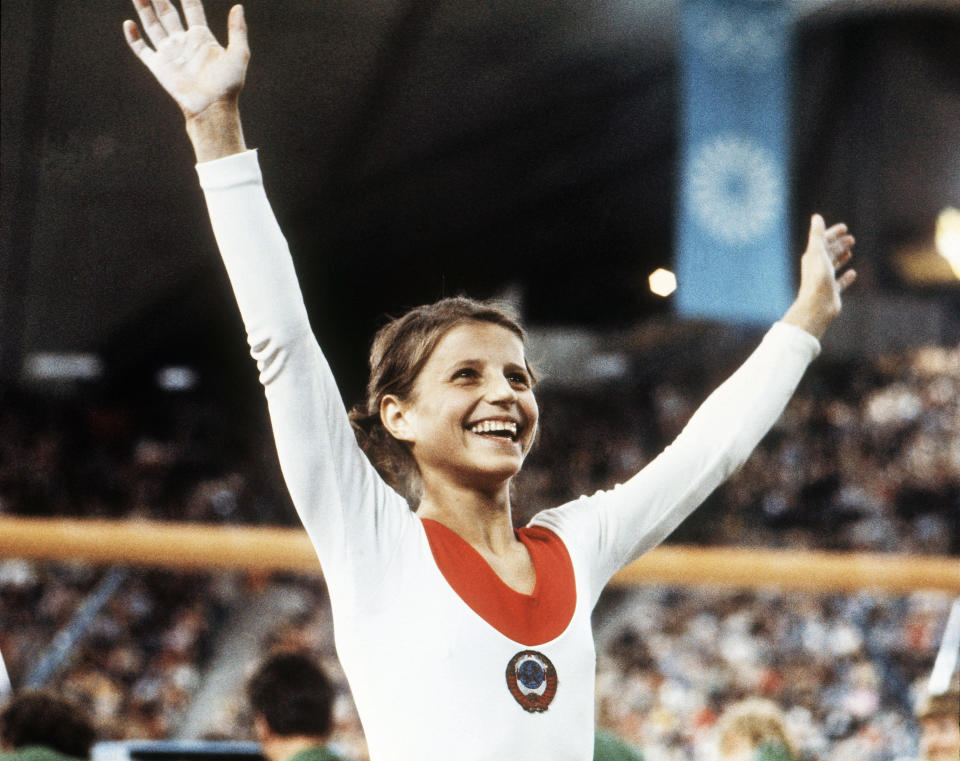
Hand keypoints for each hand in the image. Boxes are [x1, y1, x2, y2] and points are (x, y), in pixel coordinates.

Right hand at [123, 0, 248, 118]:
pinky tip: (129, 23)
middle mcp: (184, 42)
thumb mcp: (239, 55)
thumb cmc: (228, 85)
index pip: (191, 8)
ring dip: (144, 8)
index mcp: (202, 37)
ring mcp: (170, 53)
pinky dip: (133, 37)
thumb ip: (237, 30)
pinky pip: (142, 50)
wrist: (212, 107)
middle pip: (168, 12)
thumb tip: (238, 7)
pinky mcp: (159, 67)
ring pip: (152, 25)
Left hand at [781, 214, 856, 339]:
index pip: (823, 241)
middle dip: (839, 244)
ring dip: (841, 257)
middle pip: (829, 253)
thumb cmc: (817, 278)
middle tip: (851, 239)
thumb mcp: (818, 253)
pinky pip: (840, 282)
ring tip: (850, 252)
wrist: (817, 306)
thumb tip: (817, 217)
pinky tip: (853, 273)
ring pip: (833, 266)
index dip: (833, 234)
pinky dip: (846, 277)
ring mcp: (824, 280)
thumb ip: (817, 235)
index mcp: (812, 257)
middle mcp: (817, 268)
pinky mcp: (832, 292)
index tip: (844, 228)